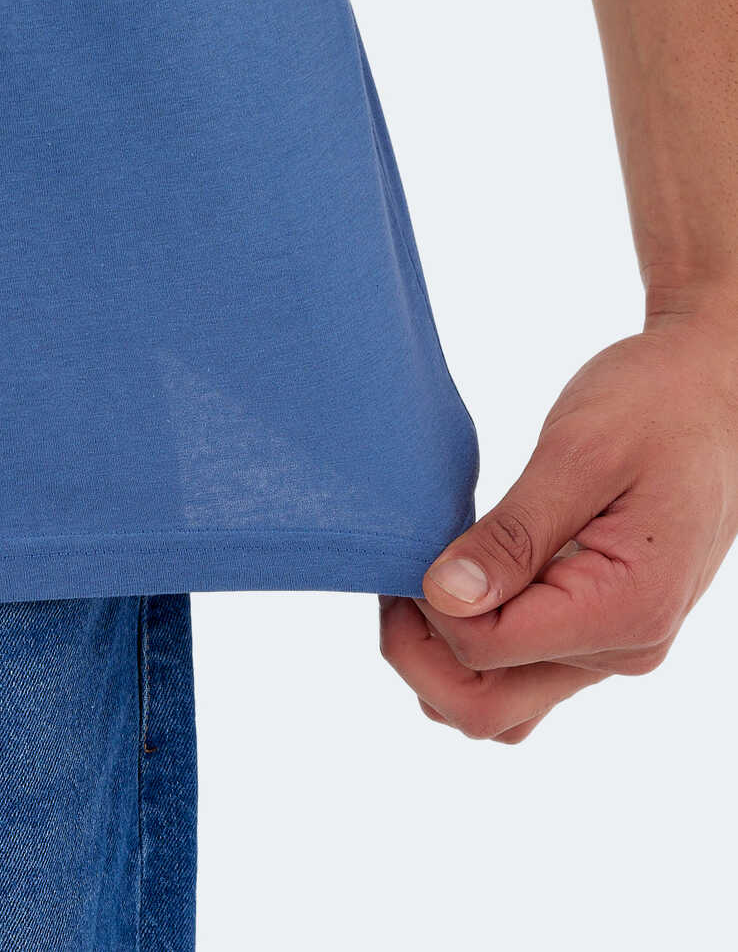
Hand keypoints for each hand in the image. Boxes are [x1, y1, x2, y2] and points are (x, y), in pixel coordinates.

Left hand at [379, 310, 737, 741]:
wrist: (713, 394)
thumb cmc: (655, 405)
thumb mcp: (580, 452)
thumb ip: (514, 533)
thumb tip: (445, 596)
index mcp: (627, 609)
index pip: (487, 650)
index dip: (429, 606)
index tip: (409, 544)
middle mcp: (624, 650)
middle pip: (485, 707)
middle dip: (417, 653)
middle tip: (394, 570)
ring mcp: (613, 649)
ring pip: (498, 705)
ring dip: (440, 660)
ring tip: (421, 579)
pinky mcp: (599, 632)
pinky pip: (521, 674)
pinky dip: (474, 649)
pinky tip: (459, 584)